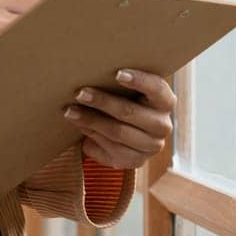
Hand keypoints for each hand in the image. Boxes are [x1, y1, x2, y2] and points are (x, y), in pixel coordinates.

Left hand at [62, 69, 176, 169]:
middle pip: (130, 112)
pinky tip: (80, 127)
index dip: (139, 81)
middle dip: (102, 102)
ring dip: (90, 121)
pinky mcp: (134, 161)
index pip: (157, 89)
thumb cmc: (127, 101)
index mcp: (165, 101)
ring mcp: (150, 146)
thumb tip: (89, 76)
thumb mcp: (129, 91)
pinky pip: (110, 150)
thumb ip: (118, 83)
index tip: (117, 73)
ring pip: (117, 133)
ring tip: (70, 111)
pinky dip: (91, 137)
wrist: (130, 133)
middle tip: (80, 93)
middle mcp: (162, 125)